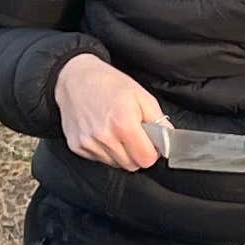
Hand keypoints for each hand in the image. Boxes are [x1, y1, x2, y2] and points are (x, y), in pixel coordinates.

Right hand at [57, 52, 166, 168]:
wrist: (75, 78)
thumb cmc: (109, 84)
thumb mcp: (141, 96)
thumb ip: (159, 121)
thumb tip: (168, 141)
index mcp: (123, 124)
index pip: (146, 159)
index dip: (152, 153)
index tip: (150, 143)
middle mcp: (104, 137)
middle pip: (131, 165)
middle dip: (137, 154)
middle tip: (134, 135)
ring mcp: (88, 143)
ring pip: (115, 164)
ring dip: (121, 153)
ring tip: (116, 132)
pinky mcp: (77, 146)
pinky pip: (99, 159)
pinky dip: (105, 151)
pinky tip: (103, 133)